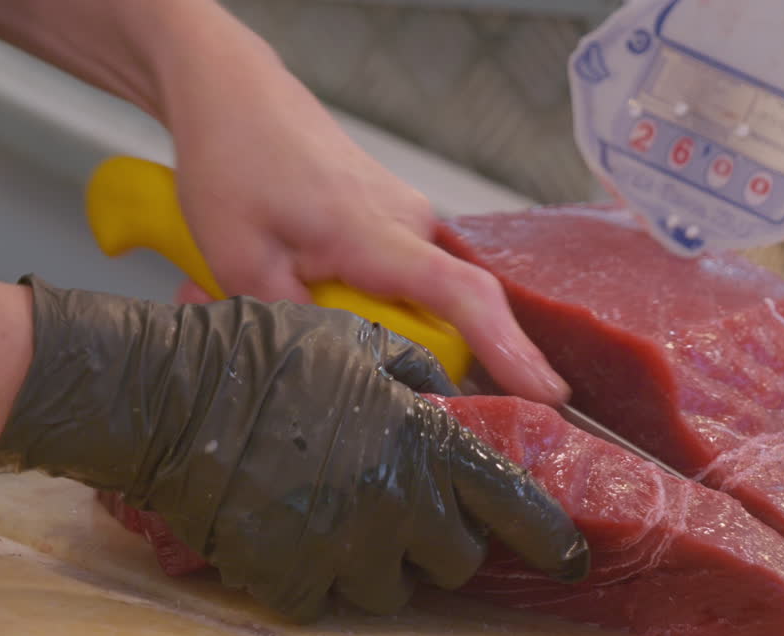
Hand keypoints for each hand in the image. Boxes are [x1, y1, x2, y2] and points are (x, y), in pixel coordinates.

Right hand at [0, 277, 589, 620]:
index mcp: (421, 440)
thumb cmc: (259, 353)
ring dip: (377, 561)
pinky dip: (314, 576)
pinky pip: (325, 600)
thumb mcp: (355, 338)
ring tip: (336, 515)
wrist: (165, 395)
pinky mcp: (288, 581)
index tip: (567, 556)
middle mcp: (394, 503)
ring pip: (392, 588)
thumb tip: (453, 405)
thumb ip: (418, 376)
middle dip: (440, 539)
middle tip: (404, 508)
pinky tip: (289, 531)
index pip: (511, 504)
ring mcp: (341, 548)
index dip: (547, 537)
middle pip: (456, 559)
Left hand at [160, 40, 568, 405]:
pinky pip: (398, 277)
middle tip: (312, 345)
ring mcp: (408, 220)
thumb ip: (292, 327)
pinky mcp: (395, 221)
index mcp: (379, 235)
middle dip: (388, 351)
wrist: (236, 95)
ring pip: (414, 300)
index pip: (465, 298)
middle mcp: (412, 225)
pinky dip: (356, 292)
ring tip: (283, 292)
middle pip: (443, 320)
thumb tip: (331, 378)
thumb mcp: (240, 260)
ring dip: (359, 318)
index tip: (548, 392)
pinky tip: (300, 278)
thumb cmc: (237, 160)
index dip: (509, 351)